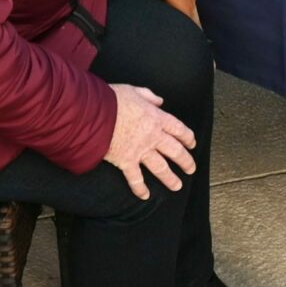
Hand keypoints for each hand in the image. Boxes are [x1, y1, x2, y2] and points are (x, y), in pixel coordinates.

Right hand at [104, 83, 196, 198]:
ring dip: (170, 178)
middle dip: (185, 161)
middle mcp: (152, 136)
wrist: (94, 114)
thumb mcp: (133, 90)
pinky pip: (135, 178)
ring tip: (177, 186)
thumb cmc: (112, 100)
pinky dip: (140, 188)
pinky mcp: (126, 161)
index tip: (192, 144)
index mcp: (156, 118)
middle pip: (174, 151)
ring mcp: (140, 151)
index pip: (178, 129)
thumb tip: (159, 101)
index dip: (187, 137)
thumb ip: (148, 96)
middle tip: (191, 169)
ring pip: (160, 168)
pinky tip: (144, 196)